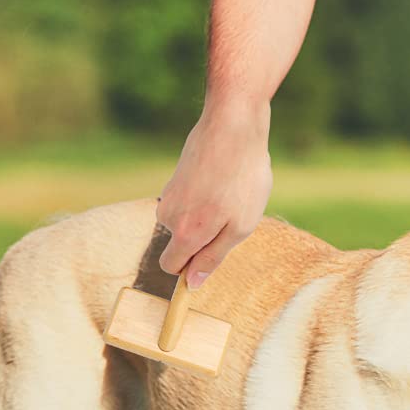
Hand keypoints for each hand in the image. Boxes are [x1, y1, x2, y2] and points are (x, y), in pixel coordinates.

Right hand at [157, 99, 273, 286]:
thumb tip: (192, 283)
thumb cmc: (242, 180)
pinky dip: (206, 196)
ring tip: (232, 194)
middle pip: (179, 243)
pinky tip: (225, 180)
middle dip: (203, 239)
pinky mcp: (175, 177)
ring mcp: (168, 193)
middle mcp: (167, 215)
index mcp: (185, 233)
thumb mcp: (239, 228)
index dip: (190, 268)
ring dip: (207, 215)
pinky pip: (189, 201)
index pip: (171, 266)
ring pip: (185, 220)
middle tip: (232, 219)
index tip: (209, 259)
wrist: (233, 126)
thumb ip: (213, 257)